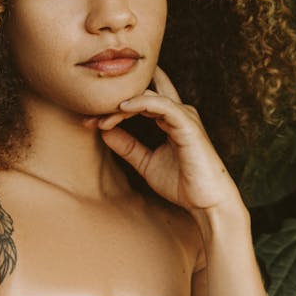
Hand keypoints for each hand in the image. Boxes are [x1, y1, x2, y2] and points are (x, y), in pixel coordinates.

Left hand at [86, 67, 244, 216]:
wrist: (207, 203)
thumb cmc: (183, 184)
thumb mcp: (146, 163)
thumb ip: (128, 146)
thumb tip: (104, 130)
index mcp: (170, 118)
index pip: (139, 99)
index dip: (112, 106)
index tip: (88, 121)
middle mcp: (177, 112)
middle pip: (142, 92)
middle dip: (114, 100)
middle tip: (88, 114)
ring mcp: (184, 116)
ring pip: (148, 96)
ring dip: (121, 104)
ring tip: (100, 117)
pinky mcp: (188, 124)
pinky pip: (162, 105)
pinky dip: (141, 103)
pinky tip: (122, 108)